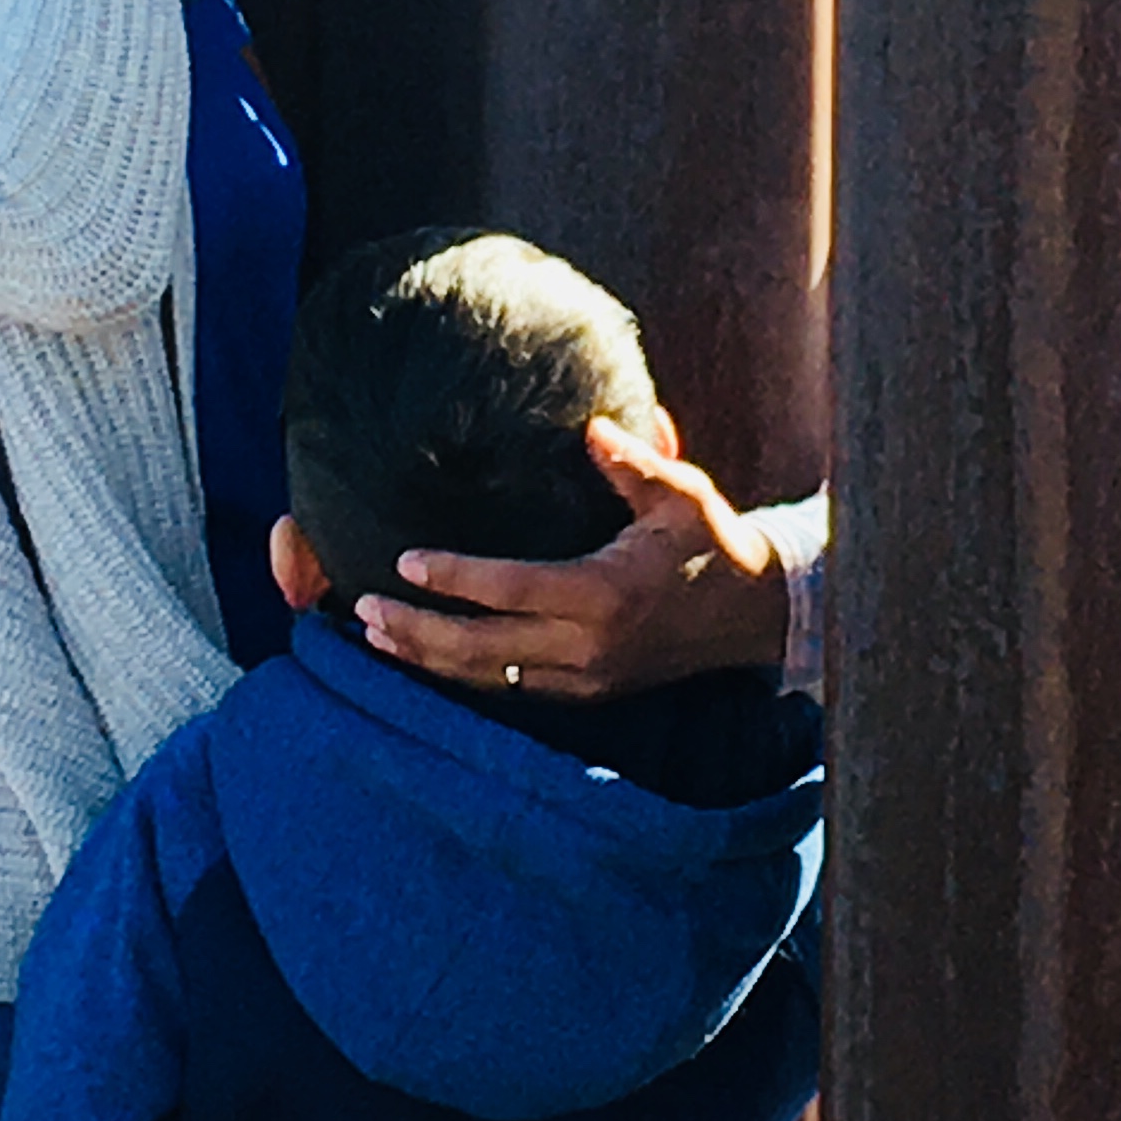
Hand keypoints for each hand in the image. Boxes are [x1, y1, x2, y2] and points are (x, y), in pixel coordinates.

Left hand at [354, 419, 789, 699]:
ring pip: (489, 679)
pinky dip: (464, 677)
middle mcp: (588, 647)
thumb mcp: (681, 494)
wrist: (756, 616)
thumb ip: (633, 463)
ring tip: (375, 636)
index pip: (510, 590)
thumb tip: (589, 426)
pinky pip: (512, 690)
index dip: (454, 578)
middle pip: (482, 650)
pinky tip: (426, 658)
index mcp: (605, 595)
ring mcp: (586, 678)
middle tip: (364, 611)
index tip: (404, 561)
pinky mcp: (588, 694)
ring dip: (429, 660)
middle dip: (418, 632)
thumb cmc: (712, 544)